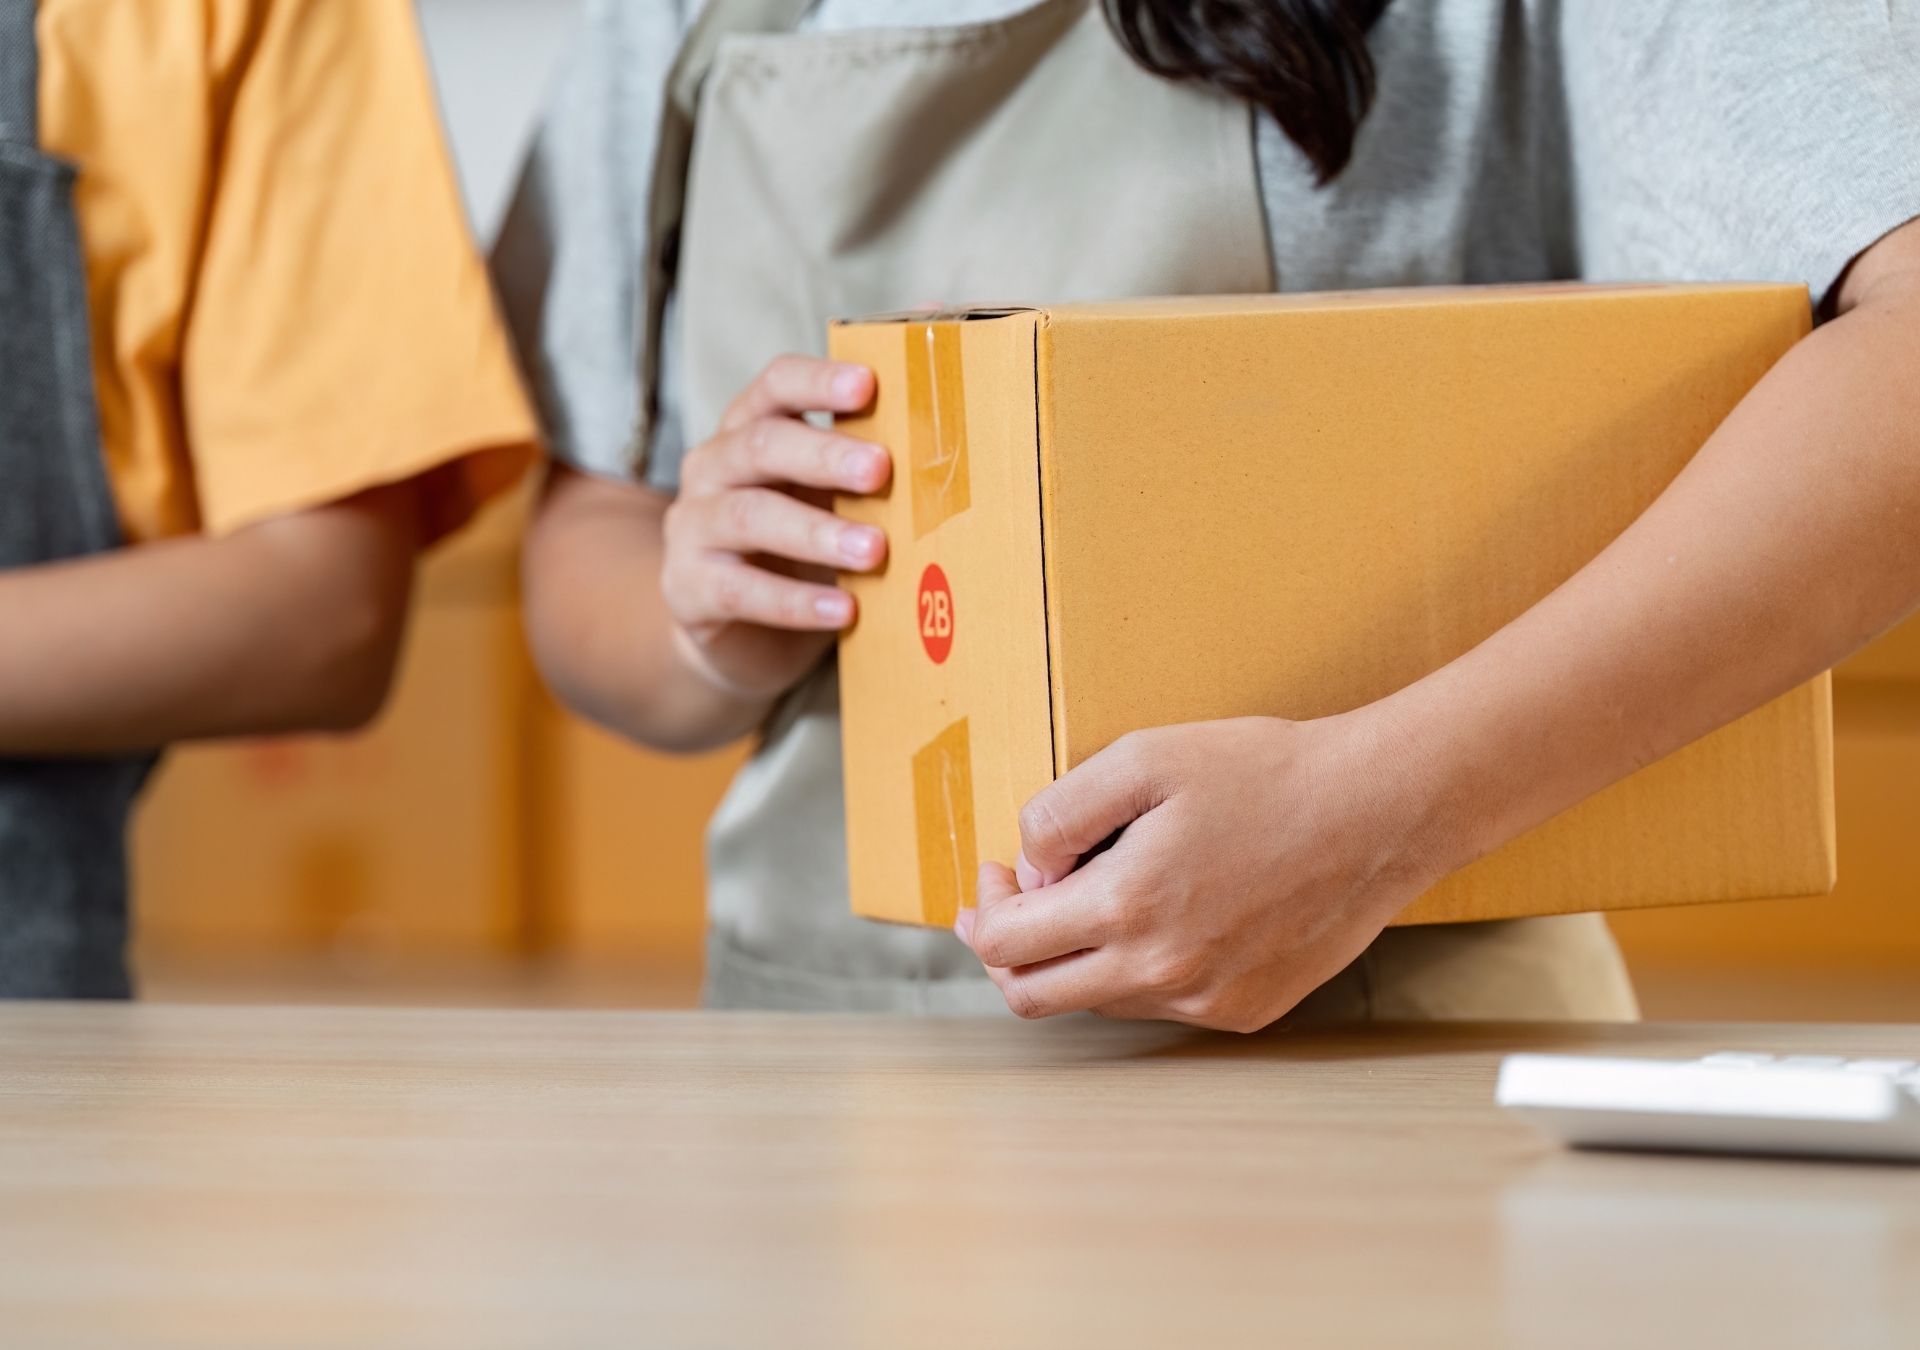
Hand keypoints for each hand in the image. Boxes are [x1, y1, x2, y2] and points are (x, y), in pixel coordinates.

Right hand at [662, 355, 889, 700]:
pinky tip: (843, 610)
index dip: (817, 381)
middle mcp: (712, 467)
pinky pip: (740, 591)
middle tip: (881, 470)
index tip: (868, 385)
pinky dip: (795, 601)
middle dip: (825, 455)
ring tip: (874, 550)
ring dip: (816, 532)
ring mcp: (693, 527)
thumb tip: (946, 392)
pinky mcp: (688, 588)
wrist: (742, 635)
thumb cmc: (801, 549)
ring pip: (749, 516)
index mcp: (750, 429)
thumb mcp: (832, 499)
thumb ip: (869, 461)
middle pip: (762, 445)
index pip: (775, 386)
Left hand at [954, 712, 1446, 1031]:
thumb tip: (1029, 868)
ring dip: (1076, 957)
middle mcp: (1161, 973)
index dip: (981, 910)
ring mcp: (1206, 1002)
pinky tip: (1164, 915)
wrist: (1378, 810)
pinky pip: (1162, 1005)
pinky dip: (1140, 969)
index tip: (993, 875)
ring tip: (1099, 893)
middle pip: (1034, 996)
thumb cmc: (1265, 774)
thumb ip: (1059, 815)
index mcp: (1125, 907)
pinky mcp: (1245, 1011)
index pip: (1006, 946)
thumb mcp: (1141, 758)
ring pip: (1098, 1002)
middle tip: (1008, 905)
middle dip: (1005, 950)